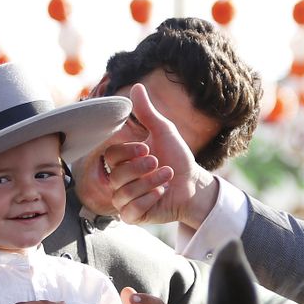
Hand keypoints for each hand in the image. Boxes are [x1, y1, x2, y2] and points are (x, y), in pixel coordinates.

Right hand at [105, 83, 218, 226]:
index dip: (128, 152)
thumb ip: (147, 112)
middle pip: (116, 175)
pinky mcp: (133, 217)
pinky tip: (162, 193)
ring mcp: (124, 200)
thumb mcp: (163, 132)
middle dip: (141, 168)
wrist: (193, 184)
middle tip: (159, 162)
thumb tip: (136, 86)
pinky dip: (149, 200)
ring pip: (123, 193)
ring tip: (167, 176)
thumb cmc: (177, 158)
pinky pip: (131, 211)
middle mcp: (119, 181)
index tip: (147, 148)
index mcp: (122, 161)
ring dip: (150, 183)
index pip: (110, 156)